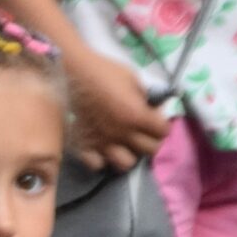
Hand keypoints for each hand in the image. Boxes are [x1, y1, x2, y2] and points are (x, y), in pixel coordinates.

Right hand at [70, 52, 172, 169]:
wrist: (73, 73)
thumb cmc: (104, 72)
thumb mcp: (133, 78)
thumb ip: (146, 97)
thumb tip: (155, 108)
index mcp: (137, 115)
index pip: (164, 131)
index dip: (162, 124)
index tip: (155, 118)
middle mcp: (122, 133)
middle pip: (150, 150)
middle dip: (150, 139)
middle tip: (143, 131)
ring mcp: (103, 142)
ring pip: (126, 163)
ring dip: (128, 153)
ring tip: (123, 144)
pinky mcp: (85, 145)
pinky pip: (97, 164)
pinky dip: (101, 158)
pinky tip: (102, 148)